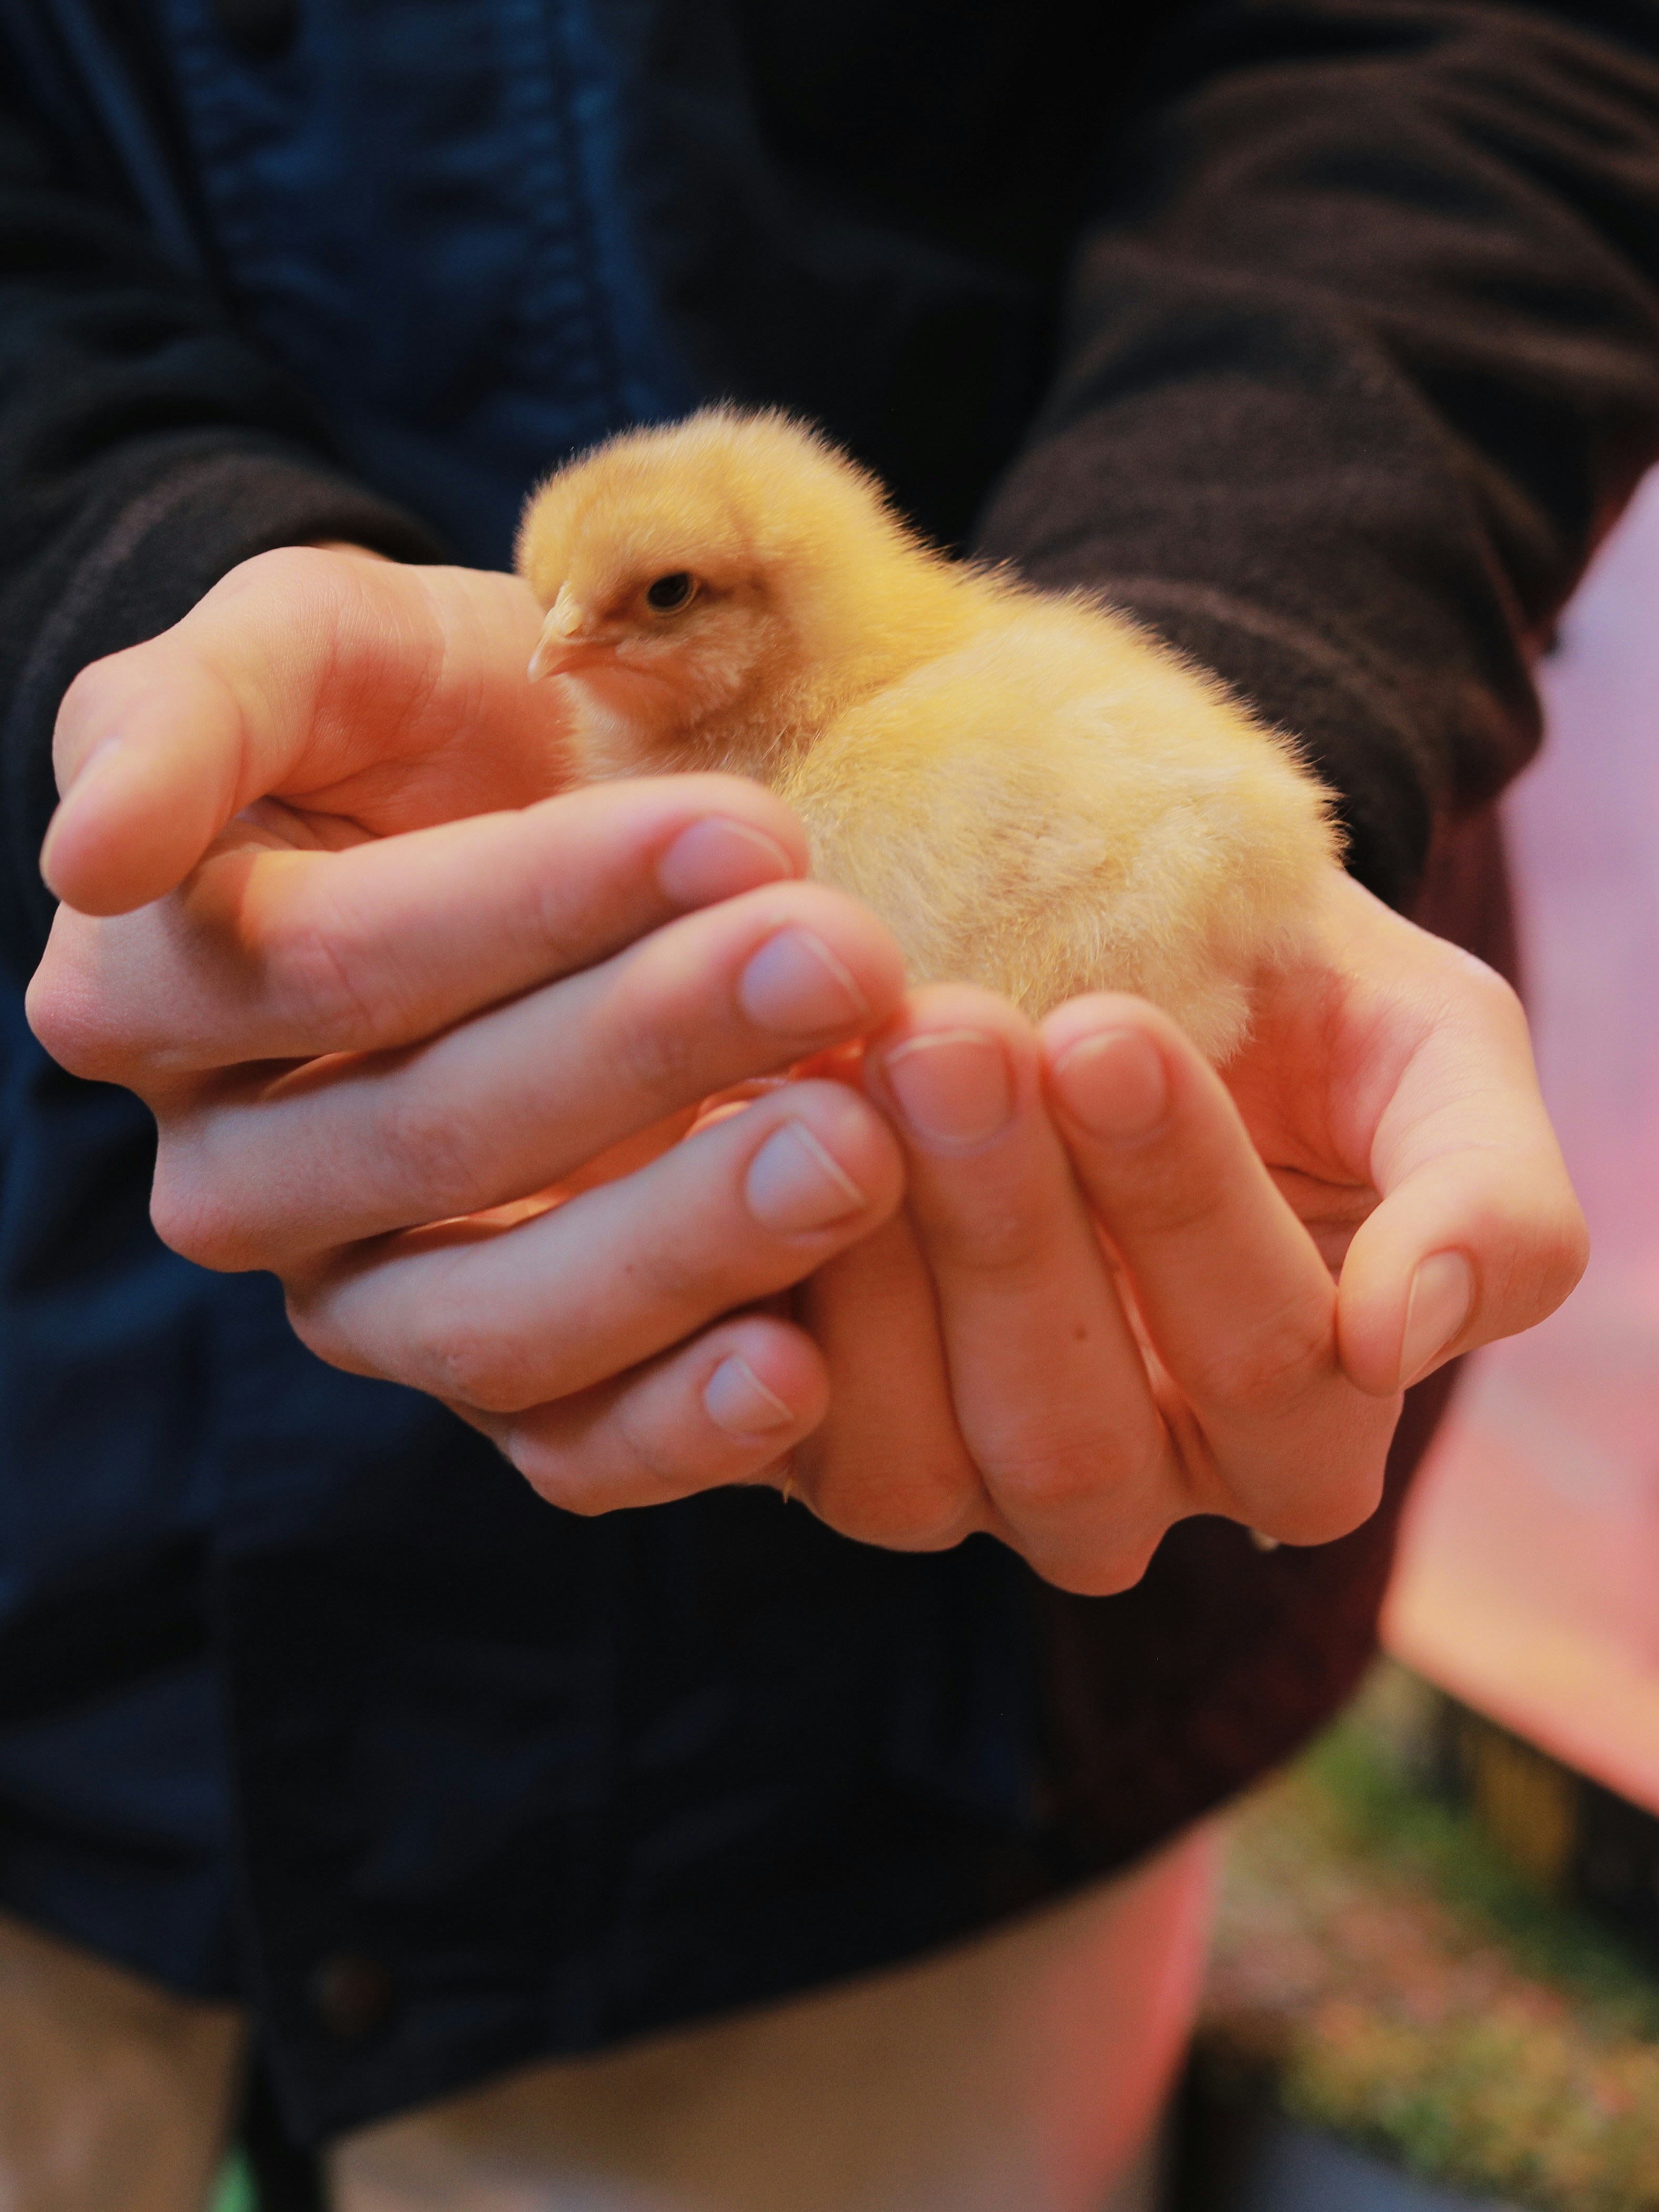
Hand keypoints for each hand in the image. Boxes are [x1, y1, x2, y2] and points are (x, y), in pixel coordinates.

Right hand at [27, 549, 914, 1499]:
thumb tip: (91, 854)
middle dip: (654, 1044)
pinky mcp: (502, 1383)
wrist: (527, 804)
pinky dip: (678, 1427)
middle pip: (432, 1136)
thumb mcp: (309, 645)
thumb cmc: (421, 714)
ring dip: (684, 1238)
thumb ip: (190, 711)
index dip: (537, 904)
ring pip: (491, 1320)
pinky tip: (797, 1369)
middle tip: (843, 959)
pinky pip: (559, 1450)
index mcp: (156, 997)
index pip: (340, 962)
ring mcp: (368, 1298)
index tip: (745, 833)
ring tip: (854, 1147)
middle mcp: (241, 1177)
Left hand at [780, 868, 1586, 1593]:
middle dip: (1009, 1228)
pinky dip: (755, 1310)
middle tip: (943, 1037)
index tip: (1098, 1029)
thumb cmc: (1294, 1009)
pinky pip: (781, 1442)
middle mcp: (1135, 1489)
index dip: (1184, 1206)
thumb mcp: (1436, 1052)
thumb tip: (1407, 1334)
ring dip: (875, 1270)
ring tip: (835, 1074)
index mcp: (1303, 1425)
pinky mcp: (822, 1447)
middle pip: (1080, 1439)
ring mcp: (968, 1484)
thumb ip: (1488, 1198)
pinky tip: (735, 1152)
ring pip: (923, 1469)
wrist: (1110, 959)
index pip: (1274, 1364)